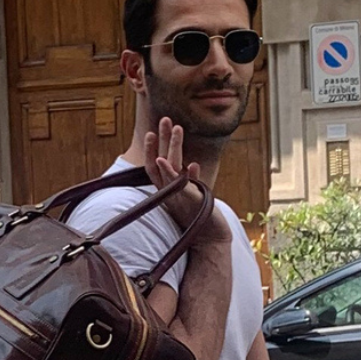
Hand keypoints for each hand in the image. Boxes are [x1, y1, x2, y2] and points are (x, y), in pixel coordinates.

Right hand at [144, 118, 229, 244]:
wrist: (210, 241)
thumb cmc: (201, 220)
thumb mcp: (192, 197)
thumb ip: (189, 182)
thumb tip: (192, 165)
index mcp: (167, 192)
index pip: (153, 168)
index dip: (151, 150)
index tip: (151, 132)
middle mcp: (171, 194)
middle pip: (161, 163)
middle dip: (162, 140)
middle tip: (165, 119)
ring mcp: (181, 198)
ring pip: (173, 170)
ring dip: (174, 148)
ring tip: (177, 128)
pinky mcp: (193, 205)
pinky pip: (188, 190)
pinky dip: (189, 178)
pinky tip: (193, 165)